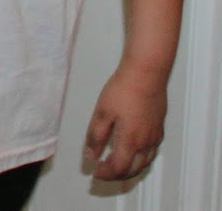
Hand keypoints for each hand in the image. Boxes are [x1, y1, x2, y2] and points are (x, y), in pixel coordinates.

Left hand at [84, 62, 166, 180]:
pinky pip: (151, 153)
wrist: (146, 74)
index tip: (95, 172)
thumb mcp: (102, 113)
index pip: (118, 168)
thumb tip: (91, 155)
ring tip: (116, 167)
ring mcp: (154, 137)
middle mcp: (145, 143)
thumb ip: (95, 136)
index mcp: (130, 141)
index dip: (105, 174)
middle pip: (133, 170)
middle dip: (116, 175)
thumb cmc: (123, 90)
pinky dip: (140, 160)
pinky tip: (132, 153)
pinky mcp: (159, 129)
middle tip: (103, 172)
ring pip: (144, 163)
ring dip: (130, 170)